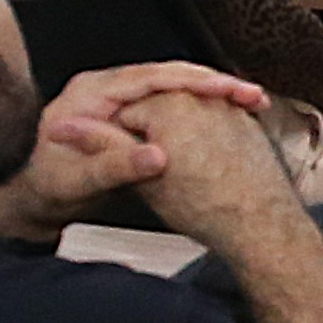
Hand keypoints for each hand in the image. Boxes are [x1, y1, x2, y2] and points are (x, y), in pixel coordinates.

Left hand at [0, 60, 267, 236]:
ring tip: (251, 102)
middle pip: (169, 75)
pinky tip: (229, 112)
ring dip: (214, 92)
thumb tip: (158, 156)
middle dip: (215, 83)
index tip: (230, 91)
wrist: (32, 198)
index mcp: (91, 93)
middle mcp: (105, 87)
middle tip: (253, 96)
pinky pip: (171, 99)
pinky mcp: (129, 111)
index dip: (195, 83)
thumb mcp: (76, 182)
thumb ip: (113, 167)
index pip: (151, 77)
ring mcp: (118, 98)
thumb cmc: (46, 188)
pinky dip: (202, 103)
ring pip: (174, 85)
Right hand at [111, 76, 305, 255]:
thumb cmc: (204, 207)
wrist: (260, 224)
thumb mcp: (142, 179)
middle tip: (151, 169)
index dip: (115, 139)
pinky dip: (203, 138)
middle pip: (156, 108)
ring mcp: (225, 107)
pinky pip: (213, 120)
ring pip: (186, 113)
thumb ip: (102, 145)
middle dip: (147, 134)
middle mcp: (199, 98)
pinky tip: (201, 165)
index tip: (116, 160)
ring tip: (178, 171)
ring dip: (176, 135)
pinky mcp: (246, 121)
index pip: (123, 112)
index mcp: (167, 105)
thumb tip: (63, 129)